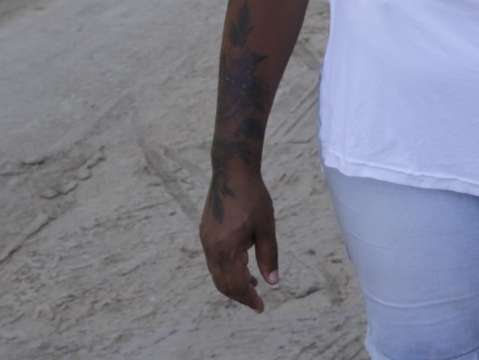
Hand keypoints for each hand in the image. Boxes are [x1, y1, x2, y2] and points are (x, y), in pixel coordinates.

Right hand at [199, 164, 279, 311]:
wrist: (232, 171)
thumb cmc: (253, 197)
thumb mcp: (266, 228)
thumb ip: (268, 256)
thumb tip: (272, 282)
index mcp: (227, 250)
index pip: (236, 285)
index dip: (248, 299)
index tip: (261, 308)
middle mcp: (212, 249)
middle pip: (223, 284)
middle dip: (239, 295)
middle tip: (257, 300)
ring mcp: (206, 241)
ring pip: (217, 273)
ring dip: (232, 282)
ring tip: (252, 284)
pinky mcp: (205, 233)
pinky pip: (214, 260)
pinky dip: (227, 269)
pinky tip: (242, 264)